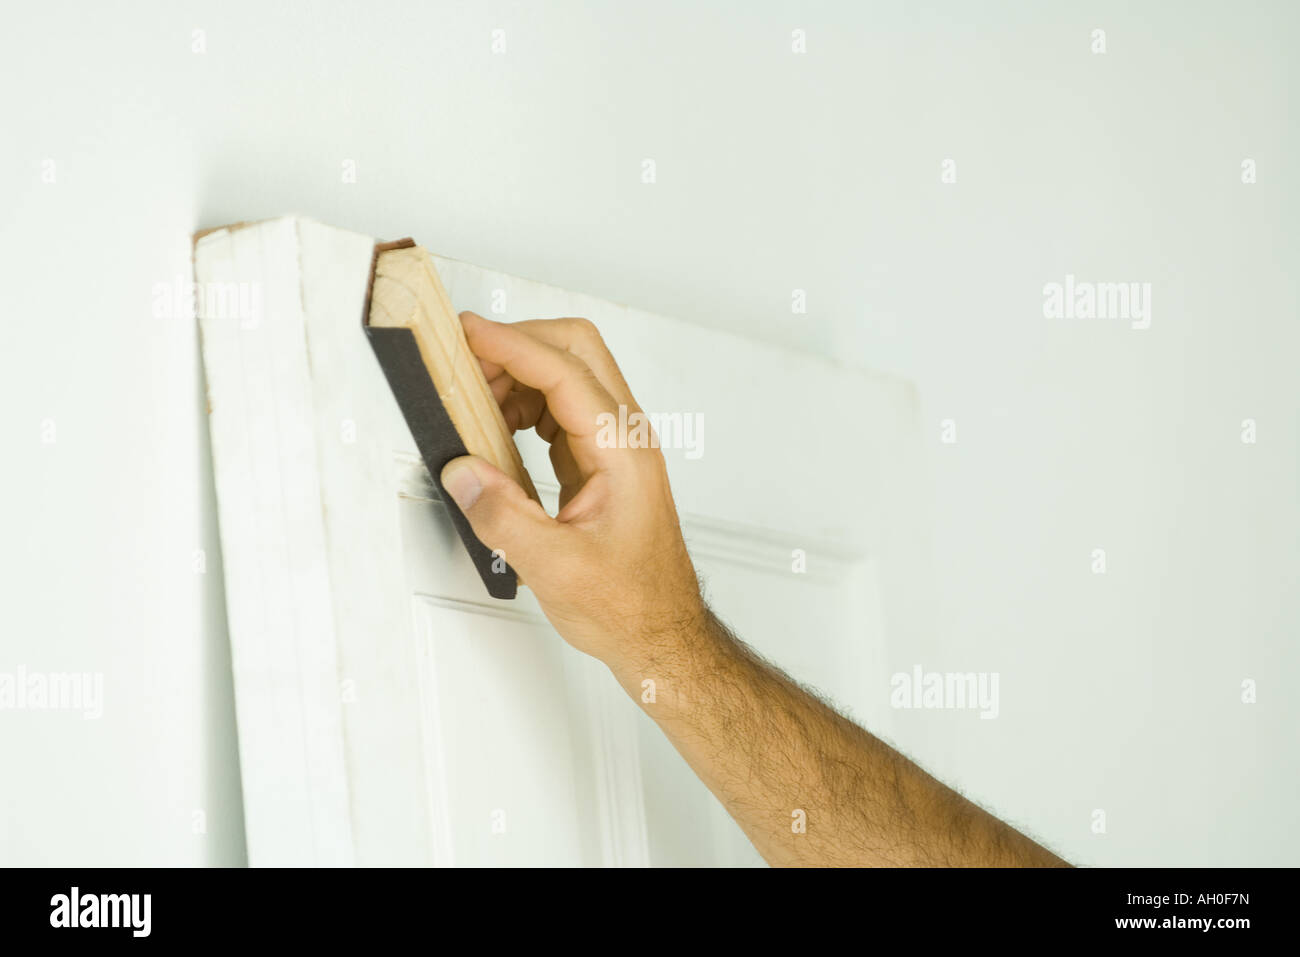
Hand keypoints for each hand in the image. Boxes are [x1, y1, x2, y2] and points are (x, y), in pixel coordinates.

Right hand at [440, 312, 705, 669]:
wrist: (661, 634)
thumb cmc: (631, 606)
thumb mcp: (556, 569)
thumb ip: (504, 517)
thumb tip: (463, 472)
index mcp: (623, 453)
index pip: (566, 373)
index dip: (514, 346)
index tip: (470, 334)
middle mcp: (624, 439)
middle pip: (576, 353)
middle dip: (518, 345)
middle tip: (466, 361)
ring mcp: (614, 447)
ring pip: (567, 377)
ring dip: (517, 377)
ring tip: (473, 403)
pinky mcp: (600, 462)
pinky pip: (560, 410)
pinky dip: (524, 406)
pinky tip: (497, 430)